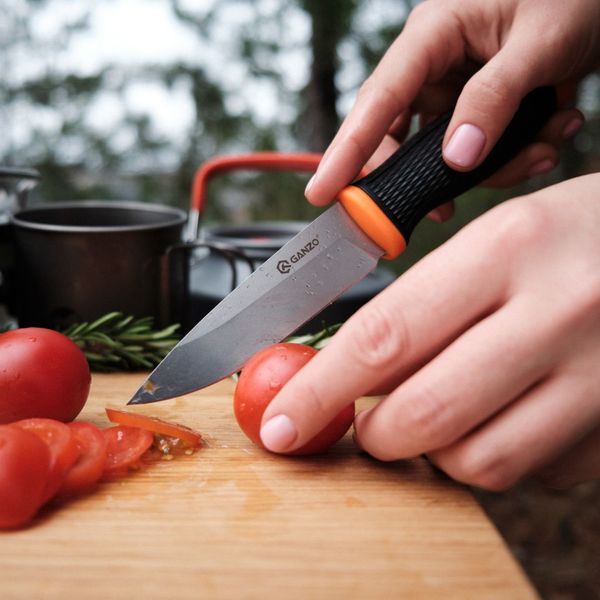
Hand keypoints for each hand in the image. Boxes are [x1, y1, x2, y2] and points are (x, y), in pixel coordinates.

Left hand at [260, 174, 599, 489]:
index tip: (283, 423)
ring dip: (435, 451)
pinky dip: (494, 456)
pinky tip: (500, 417)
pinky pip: (531, 473)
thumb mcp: (494, 239)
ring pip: (476, 462)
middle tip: (366, 421)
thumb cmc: (573, 235)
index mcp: (508, 249)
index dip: (321, 389)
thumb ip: (423, 306)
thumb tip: (349, 371)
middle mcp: (558, 314)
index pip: (385, 336)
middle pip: (424, 414)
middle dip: (374, 433)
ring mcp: (598, 377)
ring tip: (441, 412)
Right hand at [305, 0, 599, 217]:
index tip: (322, 193)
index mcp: (433, 35)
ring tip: (544, 144)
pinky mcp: (476, 109)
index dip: (345, 151)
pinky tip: (551, 133)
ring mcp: (454, 90)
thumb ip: (495, 99)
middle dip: (425, 176)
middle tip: (443, 208)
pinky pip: (476, 152)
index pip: (376, 101)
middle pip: (399, 138)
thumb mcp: (539, 42)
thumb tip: (455, 159)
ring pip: (444, 155)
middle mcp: (433, 66)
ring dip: (493, 166)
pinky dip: (511, 158)